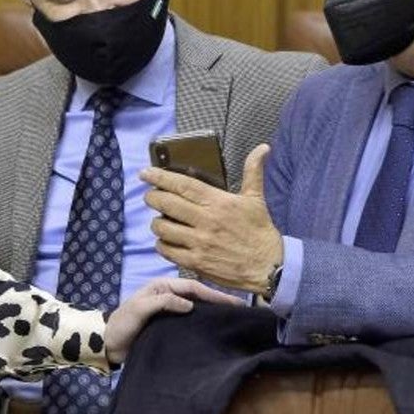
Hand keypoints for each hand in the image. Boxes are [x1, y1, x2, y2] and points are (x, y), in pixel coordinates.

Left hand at [104, 277, 242, 363]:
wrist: (108, 344)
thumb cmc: (122, 324)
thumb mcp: (139, 309)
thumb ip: (163, 302)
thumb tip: (190, 304)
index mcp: (161, 287)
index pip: (192, 287)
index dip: (213, 293)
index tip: (232, 301)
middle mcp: (168, 296)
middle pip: (197, 296)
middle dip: (217, 301)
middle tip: (239, 310)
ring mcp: (169, 312)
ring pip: (195, 309)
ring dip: (211, 313)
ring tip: (231, 320)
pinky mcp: (168, 327)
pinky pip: (189, 323)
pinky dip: (202, 324)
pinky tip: (213, 332)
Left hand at [142, 144, 282, 294]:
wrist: (268, 266)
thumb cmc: (260, 231)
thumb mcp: (256, 198)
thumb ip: (253, 171)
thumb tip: (263, 147)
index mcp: (218, 202)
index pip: (183, 185)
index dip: (160, 177)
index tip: (145, 173)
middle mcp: (206, 221)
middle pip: (167, 204)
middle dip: (152, 197)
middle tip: (149, 196)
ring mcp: (199, 243)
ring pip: (163, 228)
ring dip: (156, 222)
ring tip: (159, 220)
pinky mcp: (196, 262)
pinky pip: (168, 251)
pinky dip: (162, 244)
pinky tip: (165, 240)